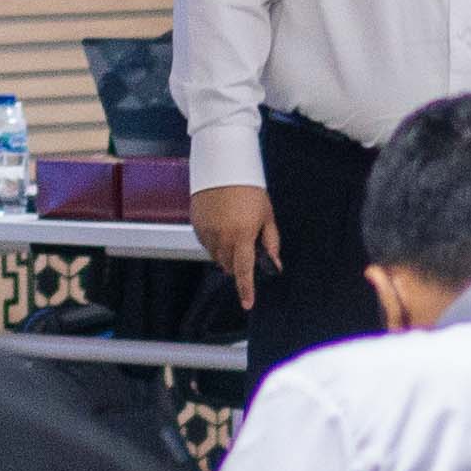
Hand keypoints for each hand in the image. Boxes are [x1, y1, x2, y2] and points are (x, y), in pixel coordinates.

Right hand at [195, 184, 276, 304]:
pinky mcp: (196, 226)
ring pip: (216, 257)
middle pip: (229, 267)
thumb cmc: (248, 189)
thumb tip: (274, 263)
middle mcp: (222, 237)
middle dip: (239, 266)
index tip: (247, 303)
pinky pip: (206, 244)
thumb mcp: (266, 215)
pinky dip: (215, 243)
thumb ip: (270, 242)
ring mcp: (206, 232)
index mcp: (242, 236)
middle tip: (246, 251)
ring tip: (234, 233)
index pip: (245, 271)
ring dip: (226, 255)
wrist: (223, 167)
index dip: (246, 290)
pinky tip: (222, 227)